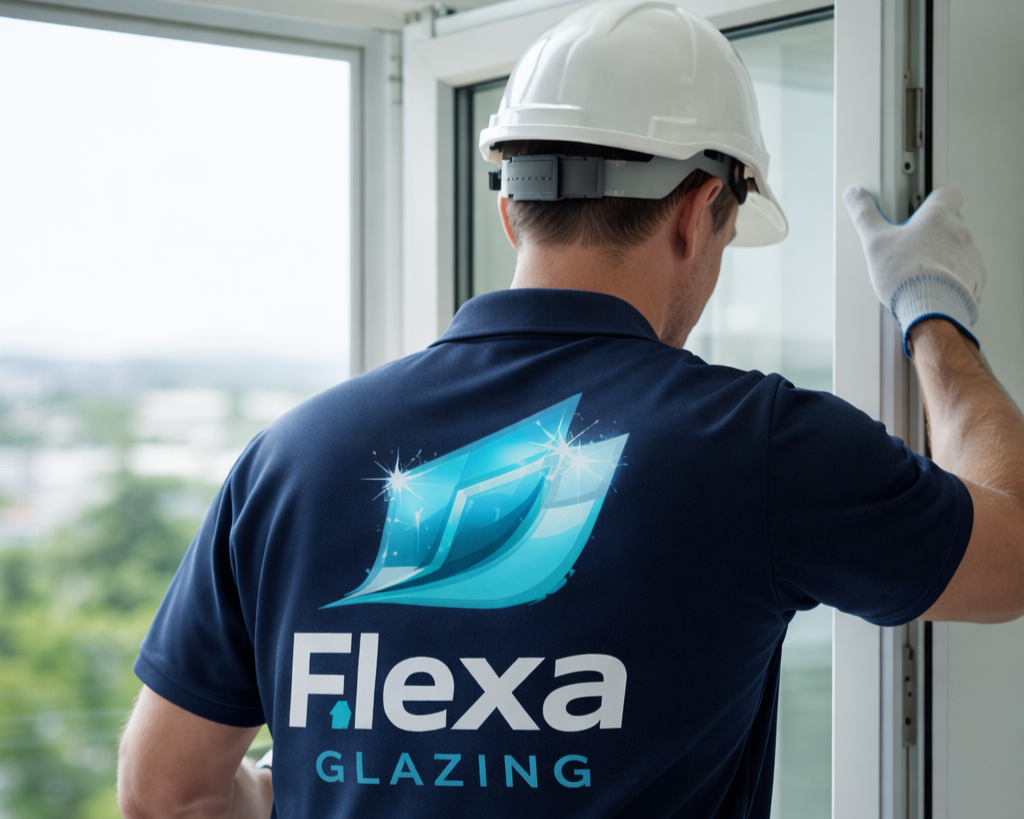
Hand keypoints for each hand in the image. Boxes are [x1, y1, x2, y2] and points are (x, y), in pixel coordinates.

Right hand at [843, 185, 985, 355]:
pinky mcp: (973, 278)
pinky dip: (950, 275)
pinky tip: (931, 285)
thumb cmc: (908, 276)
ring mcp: (969, 255)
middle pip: (950, 221)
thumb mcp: (875, 241)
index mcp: (938, 217)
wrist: (933, 310)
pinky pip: (963, 271)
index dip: (935, 196)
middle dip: (932, 230)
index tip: (921, 204)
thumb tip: (855, 196)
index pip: (947, 193)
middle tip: (911, 242)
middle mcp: (959, 232)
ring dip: (941, 254)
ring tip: (917, 270)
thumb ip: (864, 215)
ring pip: (956, 247)